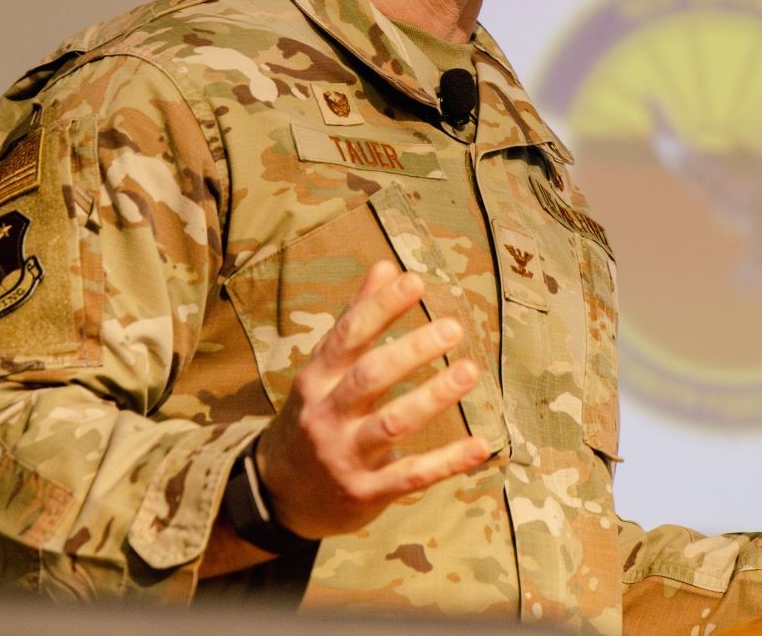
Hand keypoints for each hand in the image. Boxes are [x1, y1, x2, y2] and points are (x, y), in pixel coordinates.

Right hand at [252, 260, 490, 539]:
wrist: (281, 495)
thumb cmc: (314, 416)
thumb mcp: (324, 370)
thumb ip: (357, 319)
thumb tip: (386, 266)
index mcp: (317, 378)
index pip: (348, 336)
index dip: (381, 307)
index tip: (416, 280)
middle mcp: (327, 415)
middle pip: (369, 377)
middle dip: (411, 351)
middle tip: (453, 327)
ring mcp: (345, 456)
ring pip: (392, 424)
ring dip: (432, 397)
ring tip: (469, 371)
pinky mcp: (365, 492)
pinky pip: (410, 476)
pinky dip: (447, 462)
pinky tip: (480, 446)